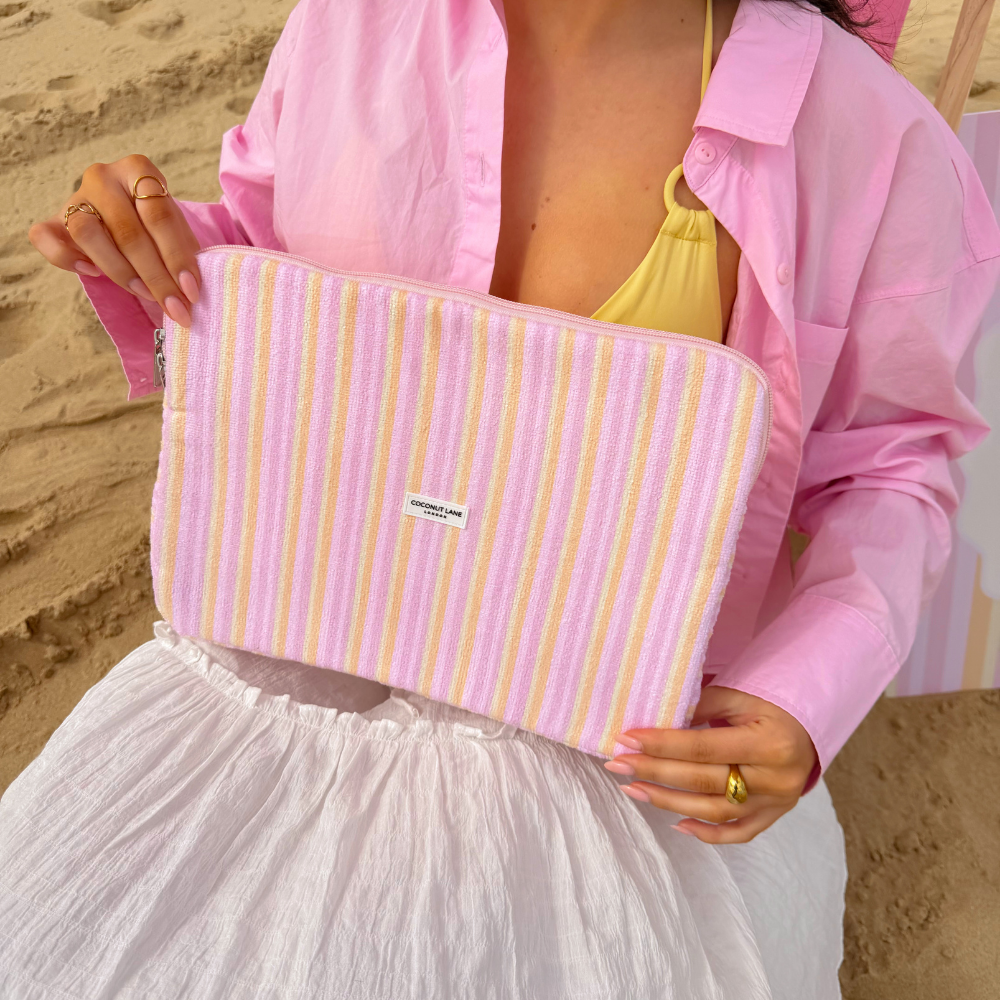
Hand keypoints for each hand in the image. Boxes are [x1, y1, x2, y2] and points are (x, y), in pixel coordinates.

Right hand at [28, 154, 200, 326]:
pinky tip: (92, 273)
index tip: (191, 291)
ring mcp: (74, 196)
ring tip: (144, 294)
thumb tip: (190, 289)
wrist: (124, 212)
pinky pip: (45, 238)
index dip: (177, 257)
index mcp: (138, 169)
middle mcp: (102, 177)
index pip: (159, 215)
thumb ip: (182, 249)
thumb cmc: (154, 221)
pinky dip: (67, 259)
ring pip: (87, 233)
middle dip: (155, 277)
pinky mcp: (52, 218)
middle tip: (175, 306)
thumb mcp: (175, 227)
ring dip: (119, 272)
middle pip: (127, 231)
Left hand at [605, 685, 817, 843]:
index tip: (626, 740)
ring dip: (669, 802)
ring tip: (633, 789)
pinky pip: (738, 832)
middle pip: (704, 781)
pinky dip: (706, 833)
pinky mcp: (775, 815)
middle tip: (618, 764)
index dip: (662, 745)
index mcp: (769, 742)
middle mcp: (775, 778)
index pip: (703, 747)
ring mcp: (777, 802)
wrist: (811, 725)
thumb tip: (656, 720)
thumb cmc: (771, 705)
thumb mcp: (740, 696)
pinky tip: (676, 823)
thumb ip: (701, 706)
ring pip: (714, 811)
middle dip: (655, 772)